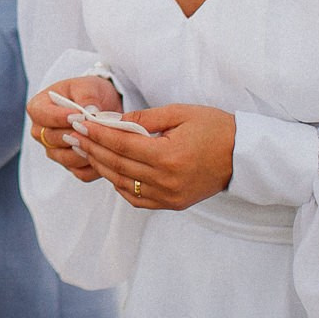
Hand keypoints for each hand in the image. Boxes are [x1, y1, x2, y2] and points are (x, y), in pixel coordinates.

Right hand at [26, 78, 121, 182]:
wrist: (102, 106)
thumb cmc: (89, 93)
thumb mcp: (88, 86)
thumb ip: (86, 96)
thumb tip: (89, 111)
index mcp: (38, 108)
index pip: (41, 115)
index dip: (59, 117)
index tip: (79, 115)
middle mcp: (41, 132)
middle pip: (52, 139)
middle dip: (75, 134)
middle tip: (94, 129)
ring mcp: (54, 150)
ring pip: (66, 158)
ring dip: (85, 150)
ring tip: (102, 140)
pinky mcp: (69, 165)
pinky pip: (80, 172)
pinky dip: (94, 165)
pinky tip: (106, 153)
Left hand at [72, 103, 235, 211]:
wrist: (244, 155)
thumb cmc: (215, 128)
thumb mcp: (180, 113)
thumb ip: (144, 120)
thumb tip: (113, 122)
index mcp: (168, 157)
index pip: (121, 146)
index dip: (97, 134)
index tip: (80, 123)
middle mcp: (166, 181)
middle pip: (117, 166)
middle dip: (92, 148)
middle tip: (74, 135)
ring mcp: (169, 196)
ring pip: (123, 184)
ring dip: (101, 166)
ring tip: (86, 150)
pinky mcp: (173, 204)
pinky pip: (136, 198)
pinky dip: (119, 184)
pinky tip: (110, 170)